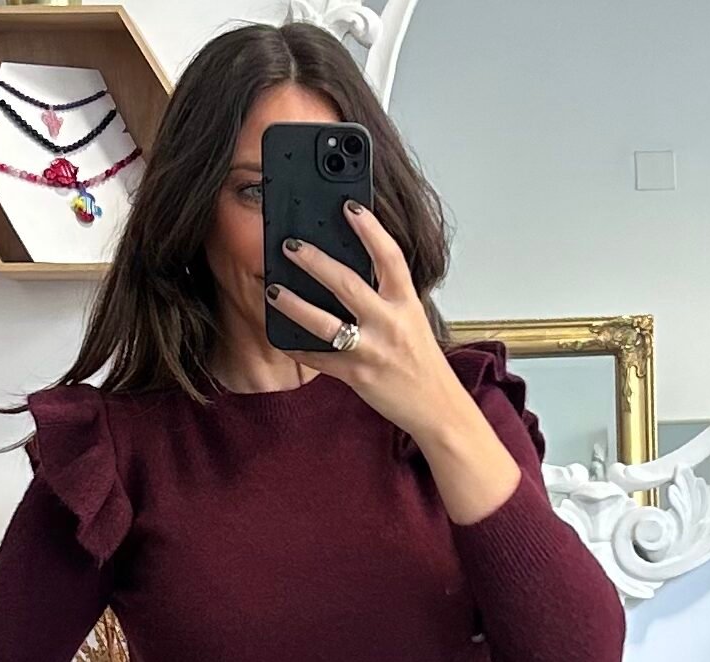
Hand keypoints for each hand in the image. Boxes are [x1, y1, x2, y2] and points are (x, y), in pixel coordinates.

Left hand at [269, 200, 469, 446]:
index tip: (349, 206)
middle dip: (315, 262)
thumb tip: (353, 266)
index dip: (370, 229)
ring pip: (326, 324)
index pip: (389, 256)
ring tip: (273, 291)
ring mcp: (372, 351)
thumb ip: (387, 293)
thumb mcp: (411, 317)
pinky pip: (319, 360)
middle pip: (348, 284)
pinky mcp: (357, 376)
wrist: (436, 405)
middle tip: (290, 246)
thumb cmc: (421, 359)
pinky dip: (297, 348)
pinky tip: (279, 336)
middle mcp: (389, 323)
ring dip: (295, 305)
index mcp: (405, 303)